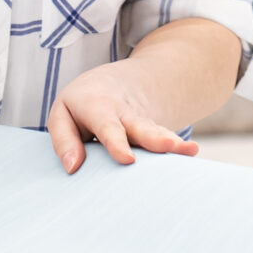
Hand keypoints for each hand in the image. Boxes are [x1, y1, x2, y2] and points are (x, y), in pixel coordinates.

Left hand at [46, 57, 200, 172]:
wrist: (109, 84)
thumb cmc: (79, 106)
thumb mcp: (62, 114)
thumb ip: (64, 140)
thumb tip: (72, 168)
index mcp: (98, 106)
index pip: (108, 125)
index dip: (117, 142)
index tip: (128, 159)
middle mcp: (124, 114)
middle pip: (141, 126)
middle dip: (155, 138)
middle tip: (169, 146)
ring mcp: (142, 124)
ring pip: (157, 133)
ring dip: (173, 142)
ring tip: (191, 150)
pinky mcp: (152, 134)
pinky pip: (164, 141)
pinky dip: (179, 148)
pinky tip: (191, 152)